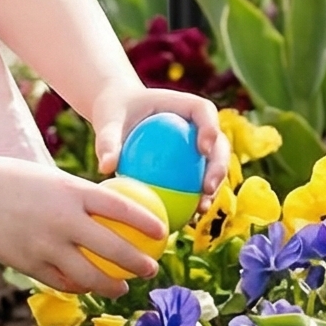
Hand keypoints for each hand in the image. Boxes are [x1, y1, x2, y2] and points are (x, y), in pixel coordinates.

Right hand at [0, 155, 168, 299]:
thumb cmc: (17, 181)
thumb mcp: (54, 179)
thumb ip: (81, 196)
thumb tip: (115, 210)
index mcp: (72, 191)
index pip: (119, 207)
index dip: (145, 221)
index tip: (162, 233)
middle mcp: (62, 219)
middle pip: (110, 247)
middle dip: (137, 263)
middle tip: (152, 269)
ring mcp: (44, 244)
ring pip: (87, 275)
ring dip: (110, 285)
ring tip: (123, 288)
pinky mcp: (28, 264)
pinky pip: (61, 281)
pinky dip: (78, 286)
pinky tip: (88, 287)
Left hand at [91, 85, 231, 203]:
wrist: (118, 116)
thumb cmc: (115, 113)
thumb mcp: (108, 122)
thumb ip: (108, 141)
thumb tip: (106, 167)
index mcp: (184, 105)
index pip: (204, 111)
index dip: (211, 127)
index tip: (203, 149)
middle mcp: (197, 125)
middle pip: (219, 143)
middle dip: (219, 166)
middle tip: (207, 188)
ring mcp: (197, 146)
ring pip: (214, 167)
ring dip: (214, 188)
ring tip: (201, 209)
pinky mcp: (191, 164)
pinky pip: (197, 182)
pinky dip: (194, 199)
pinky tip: (185, 220)